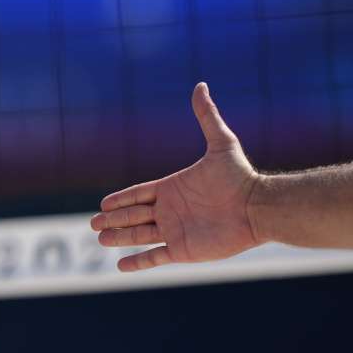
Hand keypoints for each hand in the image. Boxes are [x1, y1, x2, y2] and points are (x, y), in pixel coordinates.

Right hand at [91, 82, 262, 270]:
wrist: (258, 208)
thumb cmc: (240, 177)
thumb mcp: (221, 143)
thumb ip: (206, 117)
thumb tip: (200, 86)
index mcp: (173, 188)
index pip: (140, 194)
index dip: (121, 200)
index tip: (104, 204)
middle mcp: (172, 211)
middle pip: (135, 215)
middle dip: (114, 220)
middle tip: (94, 223)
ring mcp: (177, 231)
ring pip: (140, 236)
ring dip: (120, 238)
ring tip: (100, 238)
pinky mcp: (183, 250)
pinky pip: (155, 257)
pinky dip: (138, 263)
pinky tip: (121, 266)